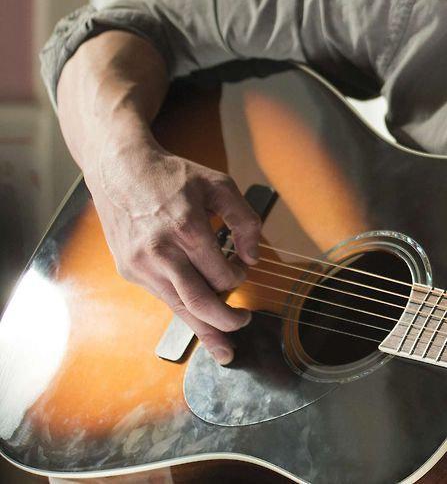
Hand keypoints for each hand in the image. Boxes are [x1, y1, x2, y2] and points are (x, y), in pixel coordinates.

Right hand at [90, 135, 261, 363]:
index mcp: (187, 229)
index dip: (239, 278)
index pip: (222, 274)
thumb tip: (252, 257)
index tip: (242, 269)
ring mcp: (141, 265)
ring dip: (204, 330)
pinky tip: (197, 321)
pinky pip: (162, 297)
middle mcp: (161, 252)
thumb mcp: (220, 185)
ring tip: (224, 347)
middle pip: (199, 302)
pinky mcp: (129, 270)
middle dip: (226, 322)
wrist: (121, 170)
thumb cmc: (173, 176)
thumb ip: (244, 220)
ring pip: (178, 308)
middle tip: (243, 325)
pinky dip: (182, 310)